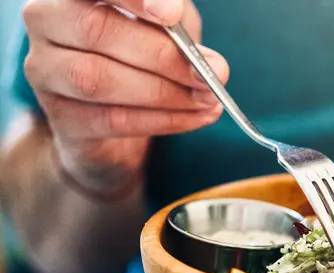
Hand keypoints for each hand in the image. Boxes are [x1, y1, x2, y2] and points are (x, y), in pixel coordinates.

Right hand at [21, 0, 229, 192]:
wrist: (115, 115)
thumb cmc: (139, 52)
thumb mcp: (161, 25)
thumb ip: (179, 28)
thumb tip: (212, 63)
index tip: (171, 14)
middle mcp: (46, 23)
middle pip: (96, 31)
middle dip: (162, 55)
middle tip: (210, 73)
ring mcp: (44, 72)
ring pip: (98, 79)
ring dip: (165, 92)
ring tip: (207, 99)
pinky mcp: (62, 117)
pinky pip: (112, 120)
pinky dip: (163, 120)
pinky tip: (195, 117)